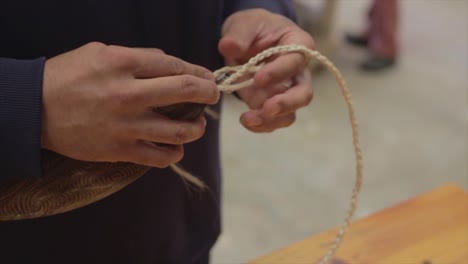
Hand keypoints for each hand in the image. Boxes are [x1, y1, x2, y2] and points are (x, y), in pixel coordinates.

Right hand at [42, 42, 218, 167]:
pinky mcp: (120, 151)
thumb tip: (170, 64)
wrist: (33, 110)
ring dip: (197, 127)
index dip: (198, 71)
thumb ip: (138, 57)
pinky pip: (161, 157)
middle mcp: (128, 94)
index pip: (176, 66)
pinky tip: (176, 146)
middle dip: (209, 92)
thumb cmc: (67, 77)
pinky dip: (175, 153)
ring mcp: (126, 125)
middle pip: (186, 91)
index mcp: (123, 63)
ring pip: (181, 130)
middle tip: (213, 95)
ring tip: (198, 124)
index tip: (206, 77)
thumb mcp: (99, 52)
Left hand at [219, 9, 313, 132]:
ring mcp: (287, 91)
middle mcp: (299, 72)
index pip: (295, 61)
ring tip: (249, 119)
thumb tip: (229, 47)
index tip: (257, 78)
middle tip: (267, 109)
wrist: (248, 40)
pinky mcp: (273, 104)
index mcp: (298, 45)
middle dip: (286, 104)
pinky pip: (273, 120)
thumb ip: (239, 34)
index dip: (279, 72)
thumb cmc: (254, 28)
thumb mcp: (244, 23)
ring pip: (290, 113)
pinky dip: (261, 125)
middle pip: (303, 94)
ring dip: (271, 120)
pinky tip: (246, 120)